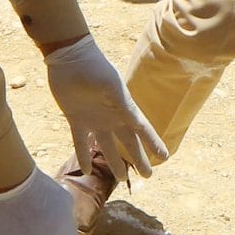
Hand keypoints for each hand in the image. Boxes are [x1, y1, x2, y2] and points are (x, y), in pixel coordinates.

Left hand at [43, 34, 166, 177]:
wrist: (69, 57)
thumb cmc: (95, 67)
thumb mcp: (112, 86)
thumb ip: (124, 106)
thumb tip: (138, 124)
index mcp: (124, 108)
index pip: (143, 129)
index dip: (153, 143)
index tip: (165, 156)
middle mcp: (111, 116)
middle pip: (128, 142)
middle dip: (138, 159)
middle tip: (148, 176)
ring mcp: (94, 119)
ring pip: (106, 146)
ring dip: (114, 162)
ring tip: (122, 178)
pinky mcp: (76, 119)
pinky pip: (80, 142)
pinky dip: (83, 156)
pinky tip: (86, 170)